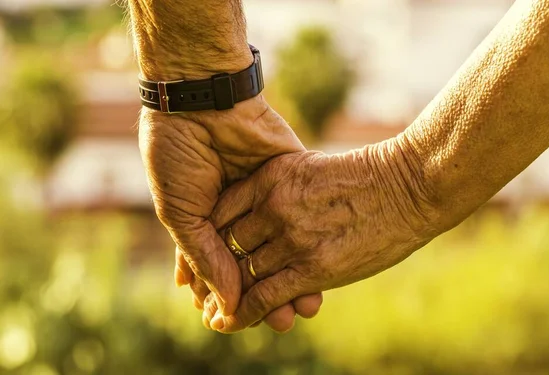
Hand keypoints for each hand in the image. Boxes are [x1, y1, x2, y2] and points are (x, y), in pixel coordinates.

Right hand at [139, 96, 322, 331]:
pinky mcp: (292, 176)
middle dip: (265, 294)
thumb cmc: (177, 152)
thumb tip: (227, 305)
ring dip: (292, 279)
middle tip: (276, 323)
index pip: (220, 267)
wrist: (200, 97)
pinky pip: (304, 218)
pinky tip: (316, 275)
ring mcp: (268, 195)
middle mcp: (240, 211)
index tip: (231, 323)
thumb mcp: (181, 212)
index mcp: (207, 218)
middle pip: (257, 263)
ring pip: (286, 247)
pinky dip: (310, 247)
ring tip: (298, 310)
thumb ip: (205, 258)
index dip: (225, 295)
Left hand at [204, 147, 437, 332]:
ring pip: (242, 274)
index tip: (201, 253)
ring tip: (209, 312)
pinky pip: (263, 296)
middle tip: (196, 290)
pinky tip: (226, 323)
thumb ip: (281, 188)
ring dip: (223, 297)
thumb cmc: (366, 178)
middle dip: (211, 270)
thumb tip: (262, 211)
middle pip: (226, 245)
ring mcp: (292, 237)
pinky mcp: (312, 268)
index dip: (205, 237)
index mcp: (271, 177)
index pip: (220, 211)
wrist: (408, 186)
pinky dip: (240, 313)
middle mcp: (274, 206)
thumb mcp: (311, 168)